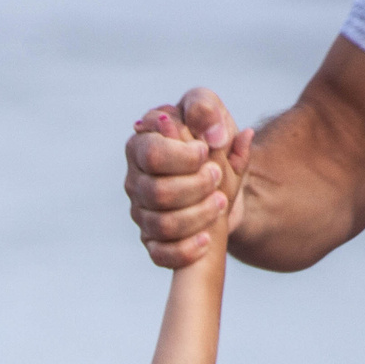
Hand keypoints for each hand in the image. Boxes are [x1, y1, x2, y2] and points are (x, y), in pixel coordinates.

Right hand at [126, 87, 244, 269]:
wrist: (228, 178)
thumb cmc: (213, 140)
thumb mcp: (213, 115)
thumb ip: (206, 109)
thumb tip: (210, 135)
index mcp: (142, 143)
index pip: (152, 155)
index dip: (183, 157)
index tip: (206, 151)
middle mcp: (135, 179)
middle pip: (156, 193)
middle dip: (194, 187)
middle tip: (217, 176)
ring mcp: (141, 212)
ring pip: (161, 225)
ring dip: (197, 216)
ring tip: (221, 202)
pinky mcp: (152, 240)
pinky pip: (161, 254)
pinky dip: (185, 251)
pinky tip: (206, 240)